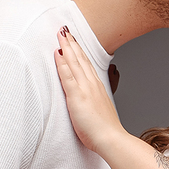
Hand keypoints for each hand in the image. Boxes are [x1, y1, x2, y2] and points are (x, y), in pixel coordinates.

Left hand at [55, 27, 122, 154]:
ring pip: (74, 63)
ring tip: (61, 34)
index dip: (79, 51)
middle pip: (80, 59)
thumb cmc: (105, 130)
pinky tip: (57, 53)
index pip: (86, 65)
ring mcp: (85, 89)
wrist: (111, 138)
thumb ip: (94, 101)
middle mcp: (92, 84)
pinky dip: (62, 63)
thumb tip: (89, 99)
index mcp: (97, 87)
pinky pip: (67, 76)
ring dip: (67, 47)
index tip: (73, 41)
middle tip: (65, 30)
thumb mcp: (100, 110)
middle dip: (73, 43)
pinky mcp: (77, 96)